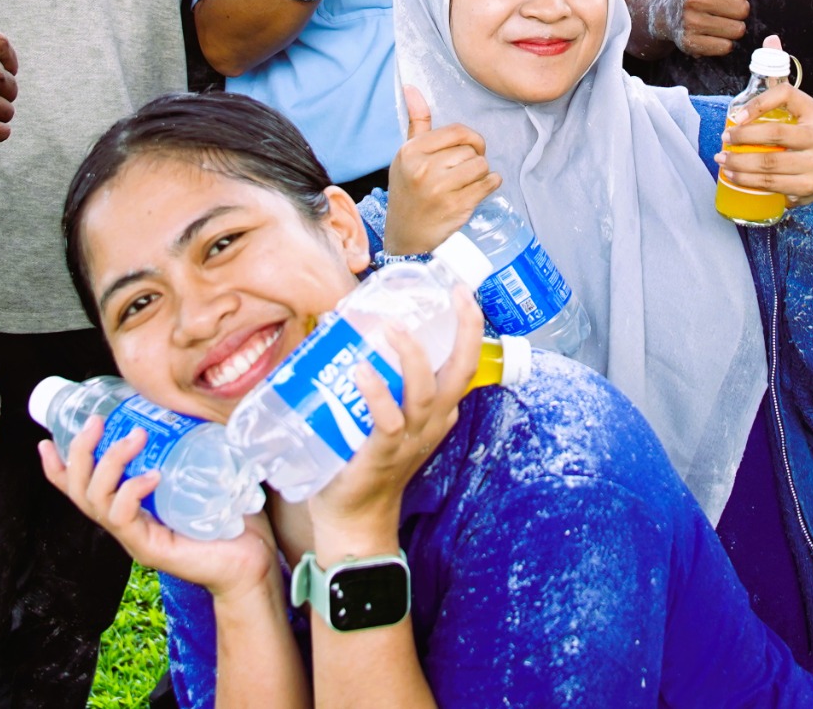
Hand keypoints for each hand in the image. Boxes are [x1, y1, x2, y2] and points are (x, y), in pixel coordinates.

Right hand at [38, 419, 278, 593]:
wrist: (253, 563)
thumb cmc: (232, 519)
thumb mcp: (204, 475)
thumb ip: (191, 449)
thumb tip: (192, 407)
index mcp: (131, 508)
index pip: (82, 488)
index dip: (59, 467)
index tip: (47, 440)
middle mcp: (127, 524)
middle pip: (80, 490)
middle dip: (80, 451)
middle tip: (98, 420)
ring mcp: (135, 538)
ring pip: (96, 500)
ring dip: (109, 462)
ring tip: (134, 437)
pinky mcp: (150, 549)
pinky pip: (123, 518)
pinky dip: (132, 490)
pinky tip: (153, 475)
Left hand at [308, 290, 484, 552]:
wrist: (355, 519)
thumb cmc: (366, 461)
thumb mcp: (388, 418)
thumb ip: (381, 382)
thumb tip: (344, 329)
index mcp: (438, 411)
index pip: (464, 363)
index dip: (468, 326)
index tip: (461, 292)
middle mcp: (432, 422)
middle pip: (461, 371)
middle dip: (466, 330)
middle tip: (457, 294)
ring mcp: (410, 439)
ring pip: (425, 392)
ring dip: (412, 357)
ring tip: (392, 326)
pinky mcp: (382, 454)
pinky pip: (387, 421)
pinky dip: (378, 393)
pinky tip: (362, 371)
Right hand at [384, 86, 500, 254]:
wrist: (407, 238)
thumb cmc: (409, 194)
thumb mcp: (406, 158)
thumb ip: (416, 123)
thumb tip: (411, 87)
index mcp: (410, 152)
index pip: (456, 131)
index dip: (470, 139)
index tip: (470, 149)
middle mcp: (423, 168)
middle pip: (470, 149)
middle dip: (473, 159)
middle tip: (463, 173)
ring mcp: (439, 188)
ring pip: (480, 166)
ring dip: (482, 174)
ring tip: (469, 184)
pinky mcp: (456, 206)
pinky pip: (488, 184)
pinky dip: (490, 186)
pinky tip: (478, 192)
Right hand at [657, 0, 755, 56]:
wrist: (667, 13)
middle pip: (743, 10)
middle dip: (738, 10)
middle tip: (721, 7)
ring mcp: (689, 22)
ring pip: (736, 30)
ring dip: (732, 28)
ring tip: (717, 20)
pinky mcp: (689, 43)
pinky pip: (725, 47)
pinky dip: (723, 43)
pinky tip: (711, 34)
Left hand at [717, 39, 812, 205]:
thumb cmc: (799, 136)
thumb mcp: (793, 106)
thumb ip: (779, 73)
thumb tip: (772, 38)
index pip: (785, 95)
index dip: (757, 103)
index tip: (734, 115)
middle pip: (775, 134)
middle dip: (742, 137)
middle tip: (724, 138)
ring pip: (770, 162)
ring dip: (739, 161)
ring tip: (722, 159)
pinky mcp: (808, 186)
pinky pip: (772, 183)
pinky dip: (747, 180)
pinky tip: (733, 176)